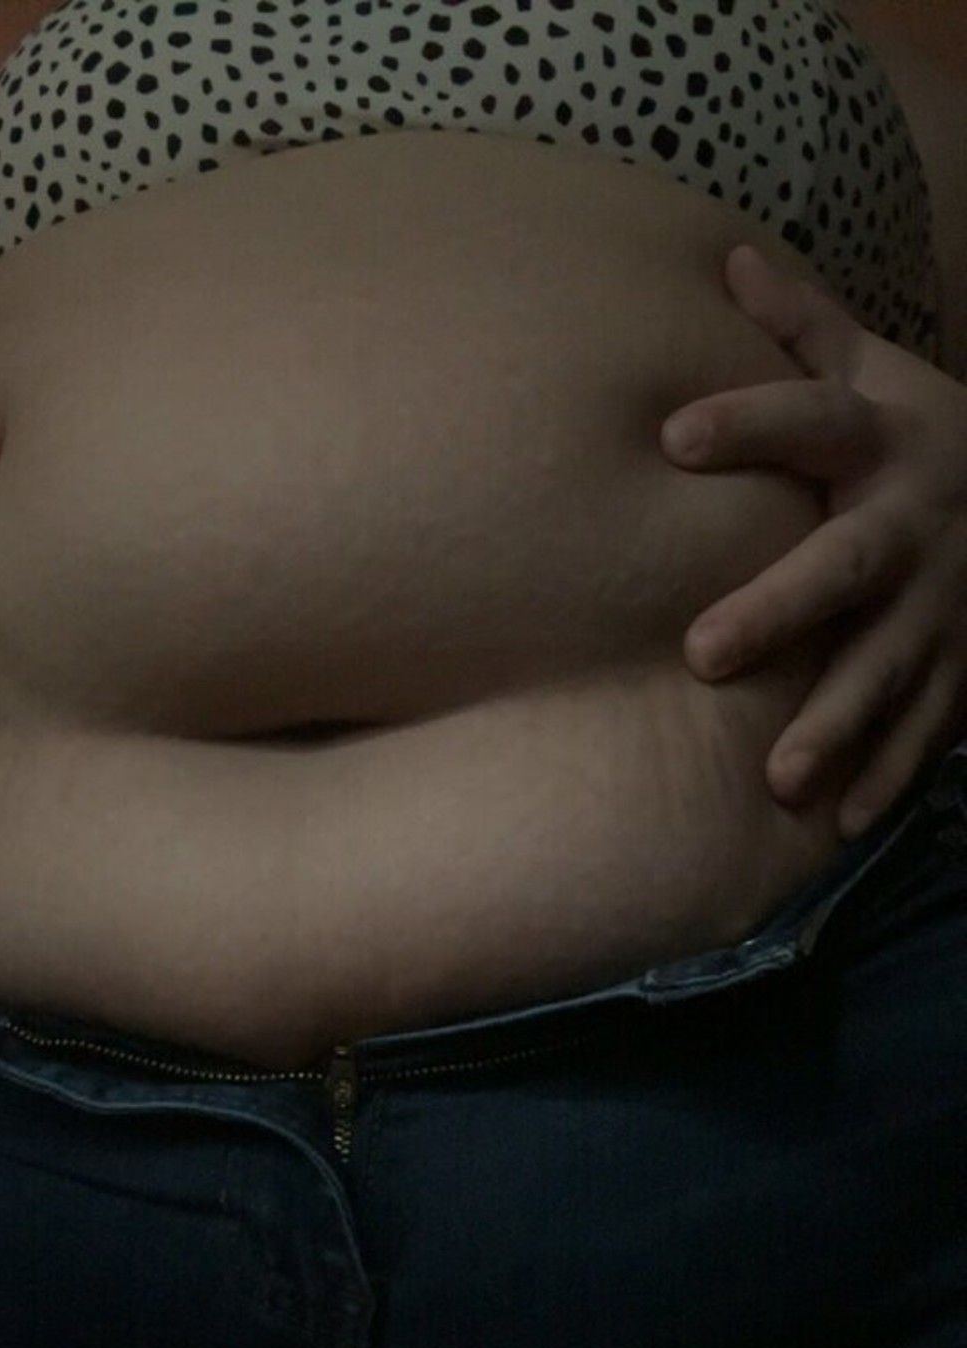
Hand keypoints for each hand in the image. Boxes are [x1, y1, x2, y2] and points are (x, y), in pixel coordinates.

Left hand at [660, 243, 966, 839]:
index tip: (673, 437)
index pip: (812, 421)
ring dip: (838, 723)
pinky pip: (932, 725)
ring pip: (891, 666)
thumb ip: (808, 331)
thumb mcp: (884, 373)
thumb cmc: (929, 435)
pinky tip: (841, 822)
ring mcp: (948, 603)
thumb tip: (729, 260)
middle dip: (781, 609)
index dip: (749, 423)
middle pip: (845, 566)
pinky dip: (892, 774)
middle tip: (702, 654)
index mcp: (885, 441)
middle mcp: (914, 524)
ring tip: (778, 779)